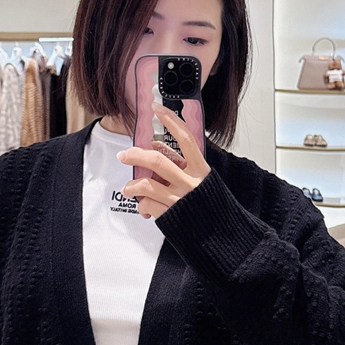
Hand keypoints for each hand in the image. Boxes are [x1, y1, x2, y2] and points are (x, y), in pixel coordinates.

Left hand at [117, 102, 210, 220]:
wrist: (221, 236)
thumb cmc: (208, 205)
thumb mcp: (203, 180)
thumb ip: (182, 164)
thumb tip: (155, 146)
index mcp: (201, 170)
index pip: (185, 139)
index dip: (171, 121)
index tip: (157, 108)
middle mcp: (190, 183)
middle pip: (157, 161)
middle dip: (135, 155)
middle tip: (123, 155)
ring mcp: (179, 200)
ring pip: (145, 185)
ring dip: (131, 187)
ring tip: (128, 190)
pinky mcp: (170, 216)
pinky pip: (146, 205)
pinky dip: (141, 206)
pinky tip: (144, 208)